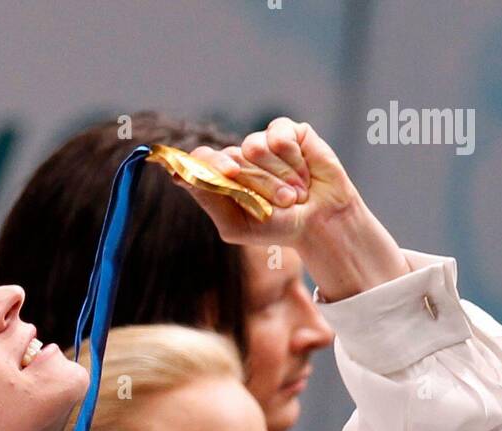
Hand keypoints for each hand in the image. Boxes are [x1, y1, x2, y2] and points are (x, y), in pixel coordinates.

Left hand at [176, 118, 356, 248]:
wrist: (321, 221)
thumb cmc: (277, 227)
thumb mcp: (236, 225)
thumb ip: (209, 200)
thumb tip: (180, 176)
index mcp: (222, 180)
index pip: (200, 160)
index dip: (207, 163)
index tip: (227, 174)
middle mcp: (238, 158)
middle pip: (229, 157)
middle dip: (255, 183)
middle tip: (278, 204)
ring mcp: (262, 143)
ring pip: (254, 146)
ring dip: (277, 177)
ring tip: (294, 194)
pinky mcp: (286, 131)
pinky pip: (279, 135)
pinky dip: (293, 160)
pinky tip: (304, 174)